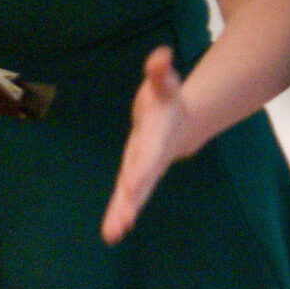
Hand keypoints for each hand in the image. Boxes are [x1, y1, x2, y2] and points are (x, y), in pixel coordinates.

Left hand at [102, 46, 189, 243]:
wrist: (179, 123)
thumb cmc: (167, 101)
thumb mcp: (164, 84)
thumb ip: (160, 72)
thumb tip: (160, 54)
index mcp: (157, 138)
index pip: (148, 155)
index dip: (141, 169)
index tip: (133, 185)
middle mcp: (151, 159)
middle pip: (141, 181)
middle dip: (132, 199)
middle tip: (124, 220)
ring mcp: (143, 170)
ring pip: (132, 195)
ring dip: (122, 214)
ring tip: (112, 234)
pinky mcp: (134, 176)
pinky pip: (125, 198)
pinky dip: (119, 214)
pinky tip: (110, 234)